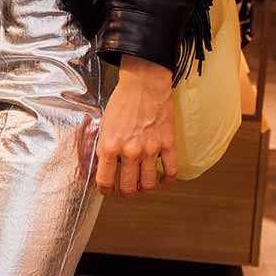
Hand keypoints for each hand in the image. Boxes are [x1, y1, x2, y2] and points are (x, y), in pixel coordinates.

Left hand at [96, 56, 177, 195]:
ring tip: (143, 183)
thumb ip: (105, 147)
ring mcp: (150, 149)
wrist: (143, 84)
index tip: (108, 190)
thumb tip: (106, 165)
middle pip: (129, 187)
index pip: (105, 181)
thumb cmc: (122, 101)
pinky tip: (163, 178)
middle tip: (127, 188)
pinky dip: (167, 179)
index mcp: (110, 147)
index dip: (106, 190)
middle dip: (127, 191)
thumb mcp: (104, 125)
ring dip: (145, 187)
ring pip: (149, 184)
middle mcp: (130, 152)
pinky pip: (171, 171)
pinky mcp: (168, 144)